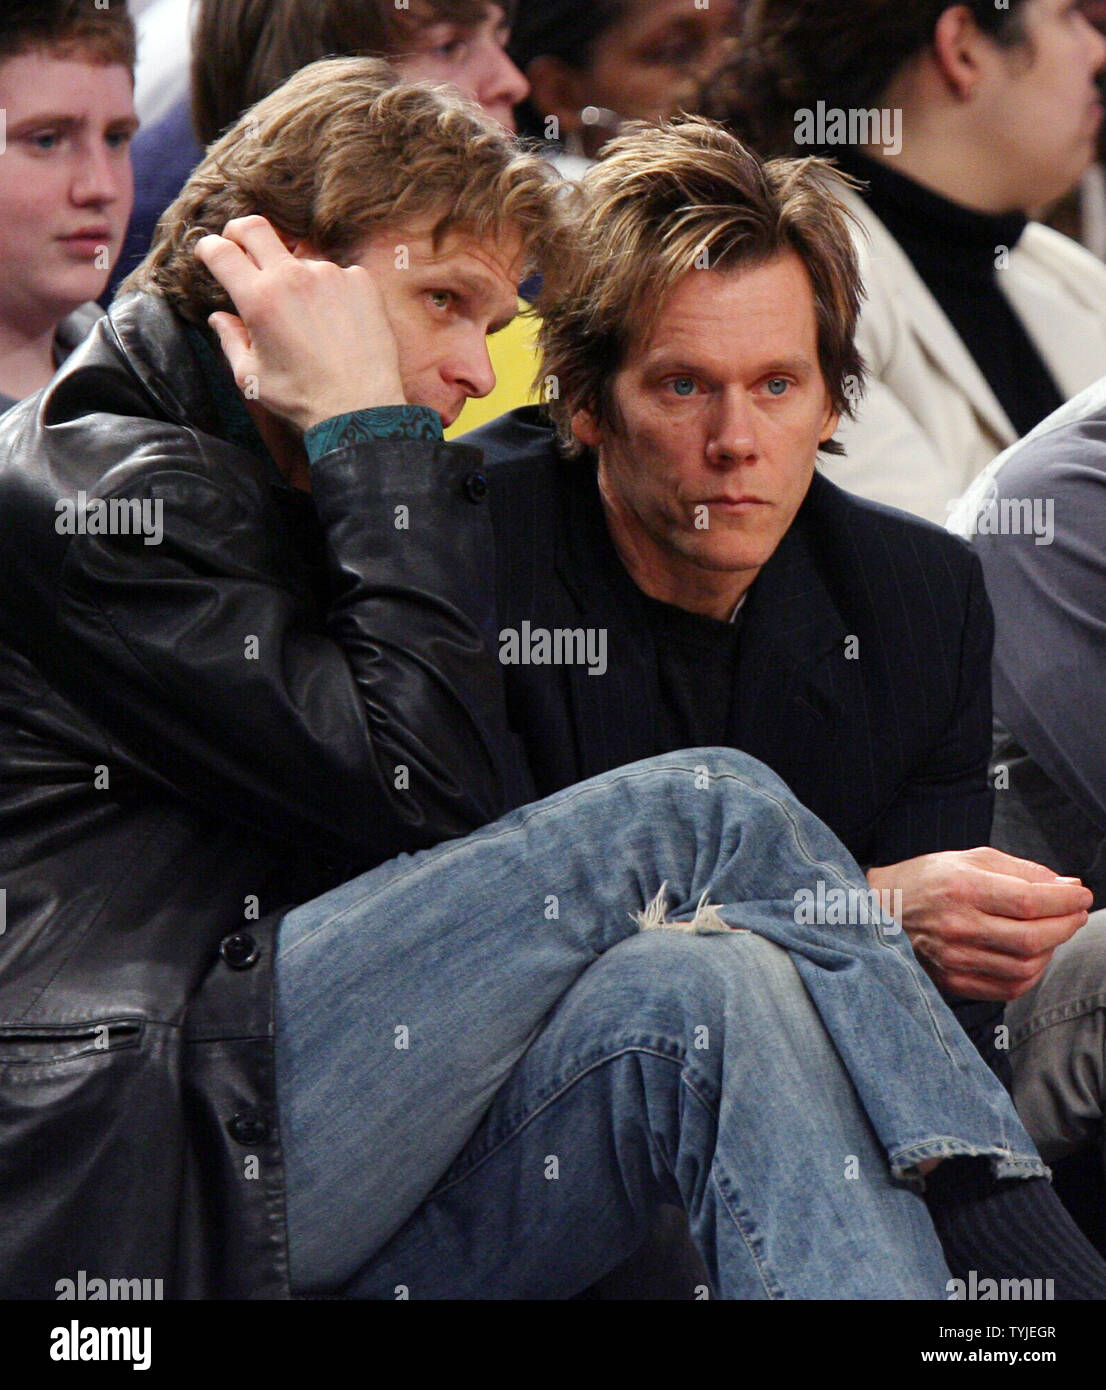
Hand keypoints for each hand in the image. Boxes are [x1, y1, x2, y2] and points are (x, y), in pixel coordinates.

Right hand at [194, 216, 405, 433]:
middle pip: (256, 227)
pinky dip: (330, 291)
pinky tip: (337, 322)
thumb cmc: (302, 397)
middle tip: (241, 247)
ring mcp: (331, 274)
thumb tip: (220, 317)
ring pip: (301, 259)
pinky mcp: (361, 280)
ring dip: (294, 277)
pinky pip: (337, 274)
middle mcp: (293, 276)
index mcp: (259, 298)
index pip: (221, 251)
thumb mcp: (251, 376)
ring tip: (307, 318)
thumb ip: (231, 340)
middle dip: (240, 232)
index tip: (209, 253)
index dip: (208, 247)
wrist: (360, 408)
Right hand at [867, 847, 1091, 1001]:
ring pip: (1025, 966)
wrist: (877, 910)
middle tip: (1076, 913)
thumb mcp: (970, 858)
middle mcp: (957, 926)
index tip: (1081, 895)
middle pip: (1032, 937)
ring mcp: (954, 958)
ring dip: (1051, 949)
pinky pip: (1008, 988)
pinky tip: (1031, 954)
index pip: (1030, 900)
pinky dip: (1031, 973)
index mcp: (962, 887)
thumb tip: (1066, 887)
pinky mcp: (953, 981)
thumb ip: (1022, 871)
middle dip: (1066, 925)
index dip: (1065, 900)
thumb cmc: (926, 880)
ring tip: (1051, 931)